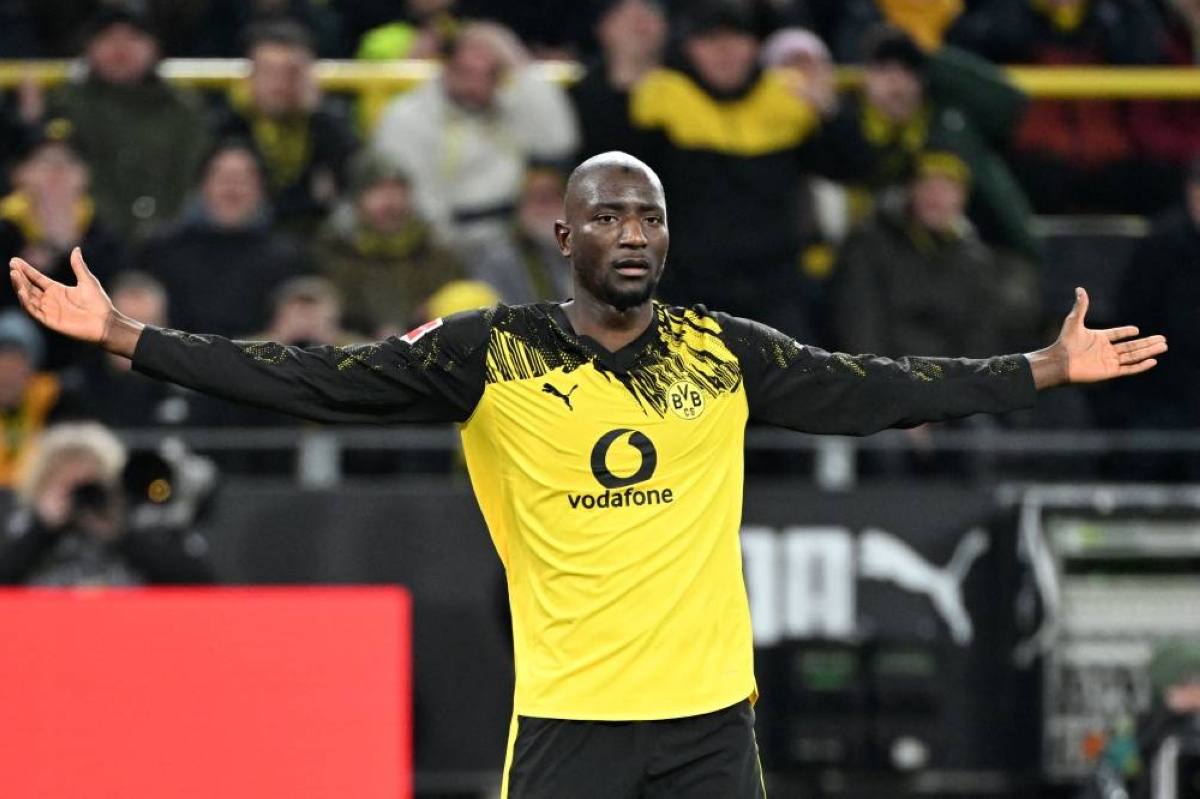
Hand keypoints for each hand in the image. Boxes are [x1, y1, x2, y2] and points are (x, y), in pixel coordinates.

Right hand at [10, 247, 143, 356]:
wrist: (106, 322)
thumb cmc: (99, 303)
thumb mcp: (88, 281)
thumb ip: (78, 266)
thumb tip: (76, 249)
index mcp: (57, 290)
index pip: (37, 278)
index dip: (26, 270)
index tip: (15, 261)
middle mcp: (50, 300)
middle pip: (29, 287)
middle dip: (19, 277)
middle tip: (12, 266)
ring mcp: (49, 310)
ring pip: (28, 298)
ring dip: (20, 287)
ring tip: (14, 275)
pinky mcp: (49, 320)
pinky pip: (33, 311)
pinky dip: (26, 302)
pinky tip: (22, 291)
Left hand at [1028, 288, 1166, 388]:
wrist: (1060, 362)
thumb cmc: (1065, 342)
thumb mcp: (1074, 321)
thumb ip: (1081, 306)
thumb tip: (1079, 289)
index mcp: (1099, 339)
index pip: (1116, 335)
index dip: (1126, 332)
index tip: (1136, 330)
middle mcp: (1105, 350)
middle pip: (1131, 346)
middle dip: (1147, 343)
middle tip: (1163, 339)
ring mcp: (1109, 361)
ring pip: (1133, 356)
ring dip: (1148, 351)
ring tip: (1163, 346)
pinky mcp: (1110, 371)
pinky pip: (1129, 369)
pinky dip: (1141, 365)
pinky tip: (1153, 360)